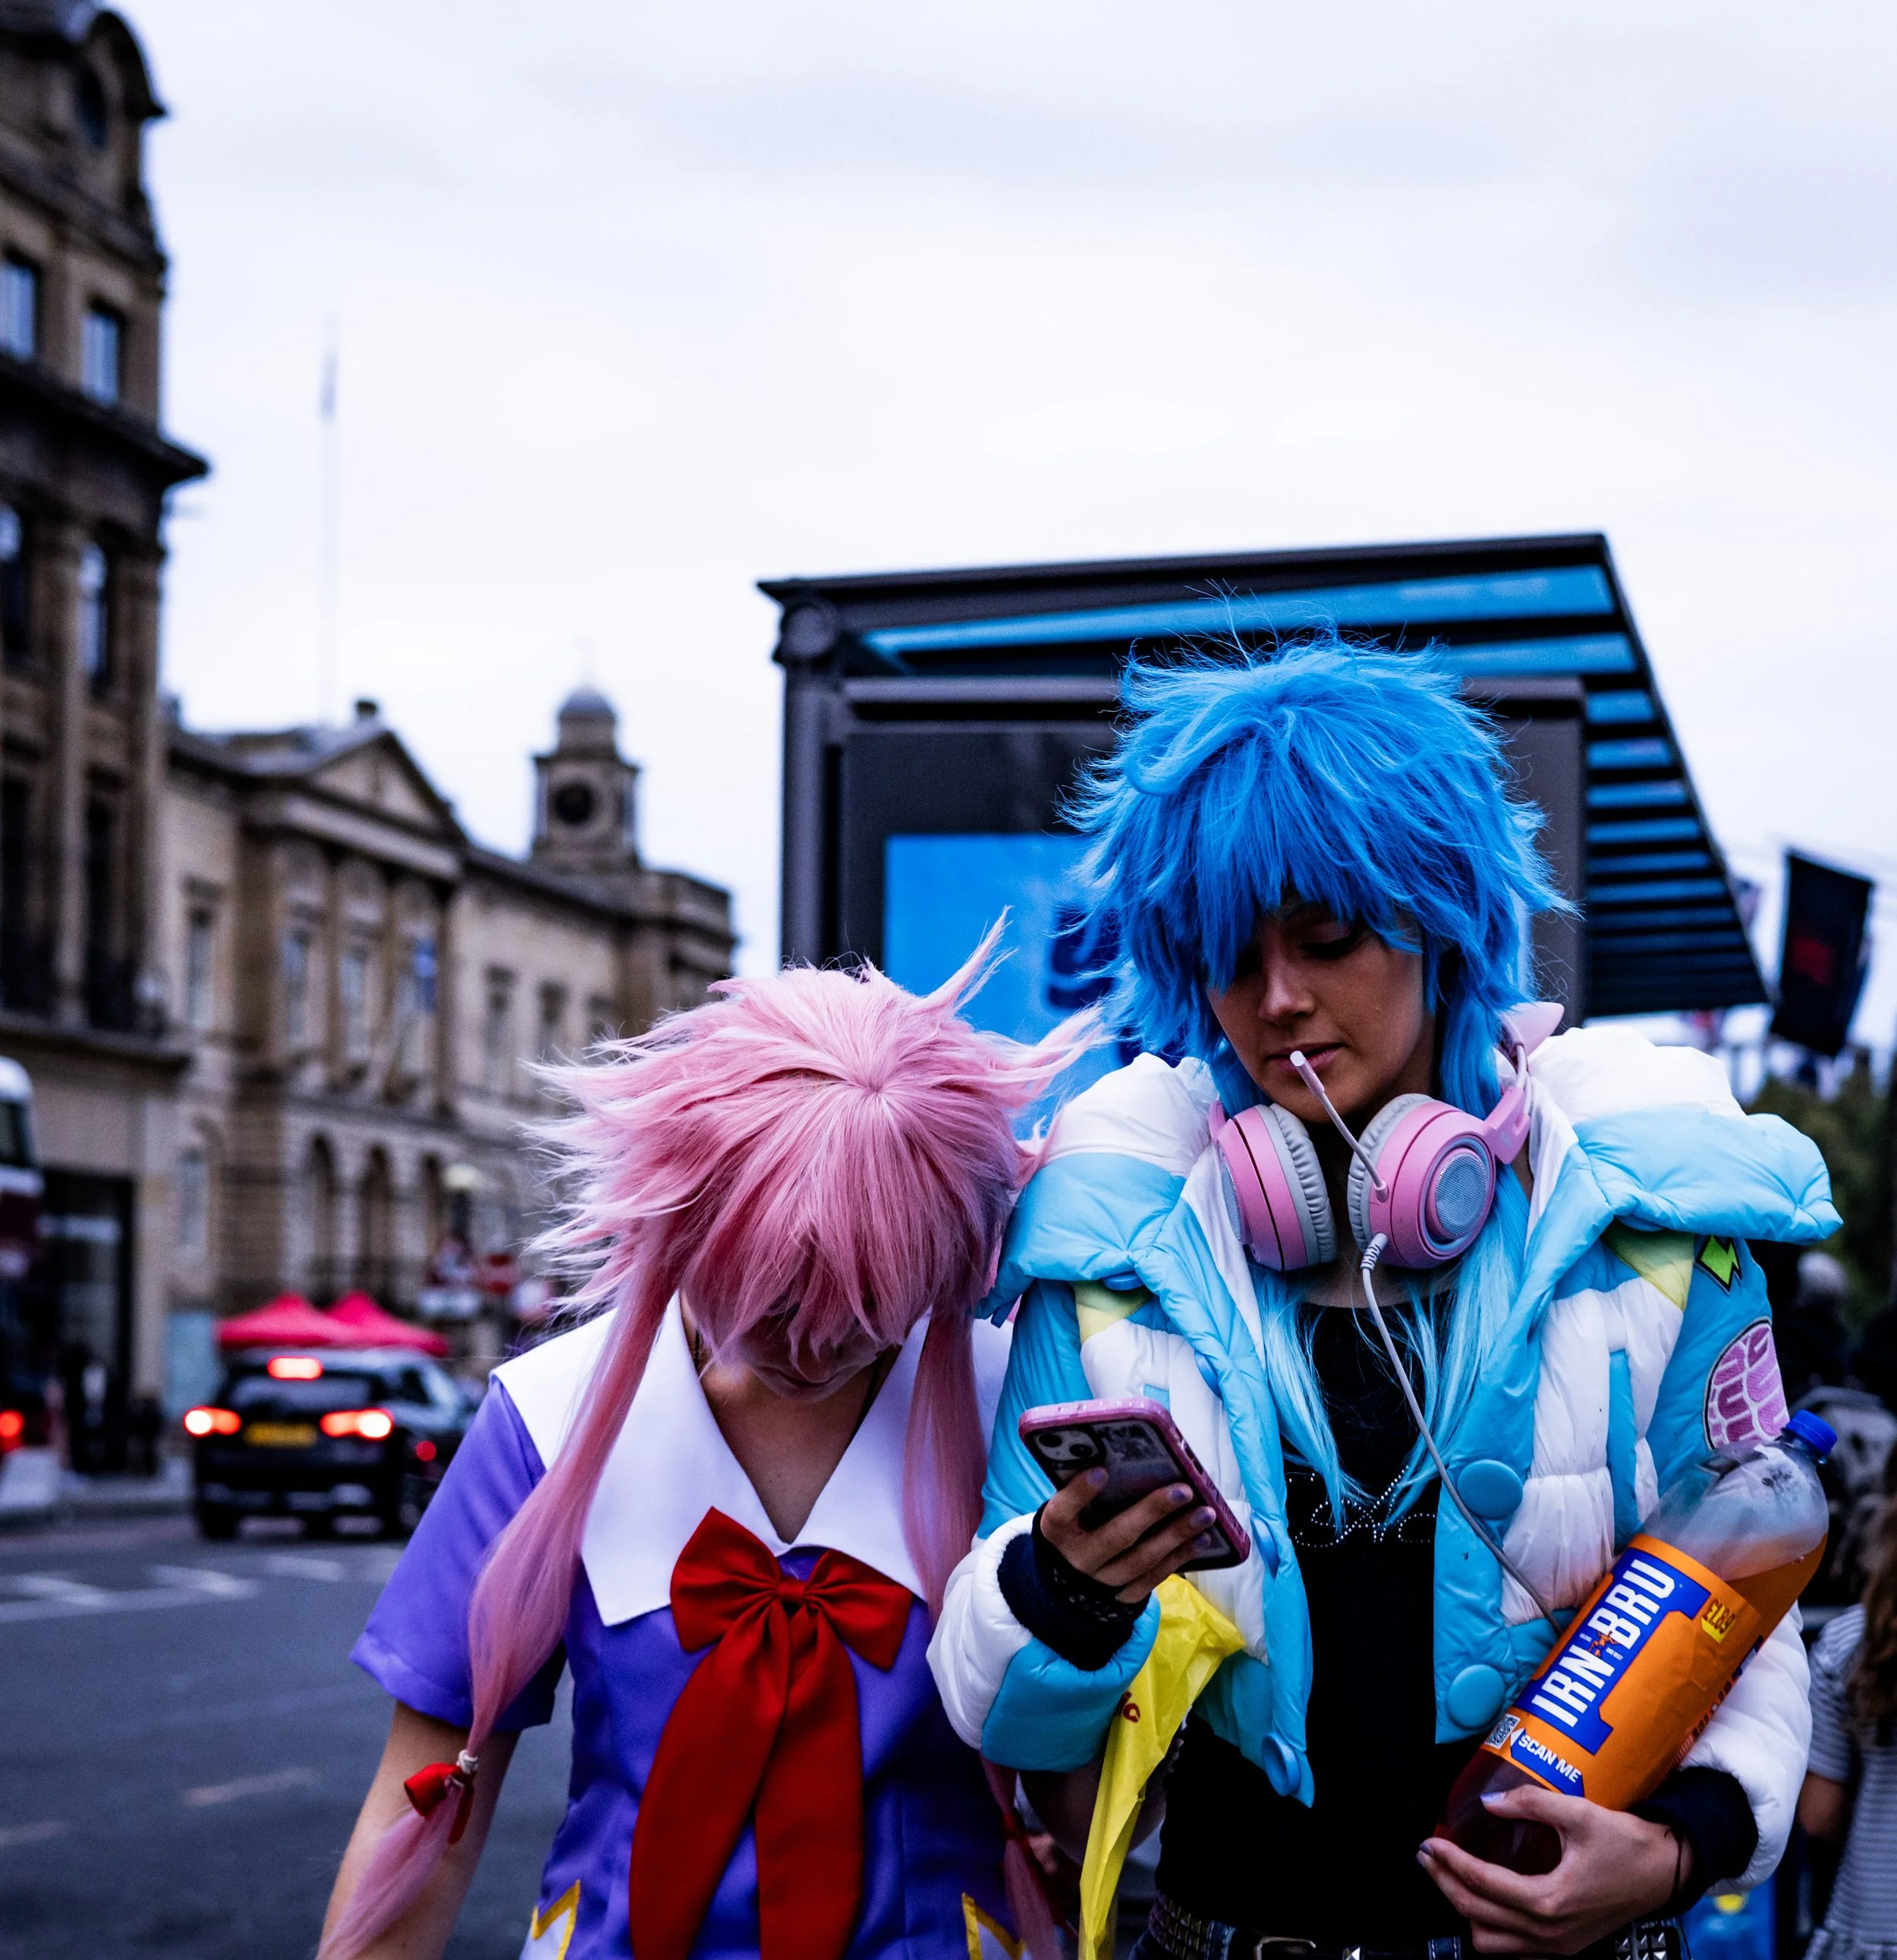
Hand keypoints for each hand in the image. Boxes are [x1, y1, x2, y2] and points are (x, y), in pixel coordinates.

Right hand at [1039, 1470, 1216, 1603]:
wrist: (1071, 1580)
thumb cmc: (1077, 1526)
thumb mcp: (1070, 1510)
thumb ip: (1087, 1491)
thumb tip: (1127, 1456)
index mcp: (1057, 1531)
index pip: (1061, 1511)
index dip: (1079, 1493)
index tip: (1101, 1471)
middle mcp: (1078, 1558)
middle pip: (1116, 1536)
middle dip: (1152, 1512)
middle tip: (1183, 1491)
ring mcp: (1101, 1582)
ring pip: (1142, 1560)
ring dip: (1176, 1535)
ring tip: (1204, 1514)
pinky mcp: (1123, 1597)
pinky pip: (1154, 1578)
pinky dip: (1179, 1558)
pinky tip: (1201, 1540)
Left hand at [1419, 1786, 1686, 1954]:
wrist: (1665, 1872)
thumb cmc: (1627, 1844)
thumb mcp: (1578, 1812)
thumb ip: (1529, 1802)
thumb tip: (1488, 1802)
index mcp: (1551, 1901)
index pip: (1483, 1884)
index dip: (1450, 1861)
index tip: (1430, 1841)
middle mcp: (1550, 1932)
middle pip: (1477, 1916)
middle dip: (1445, 1885)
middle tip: (1429, 1856)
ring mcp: (1558, 1945)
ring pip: (1491, 1942)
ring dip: (1464, 1911)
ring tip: (1450, 1876)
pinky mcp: (1564, 1946)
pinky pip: (1513, 1948)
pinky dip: (1489, 1925)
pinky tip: (1483, 1896)